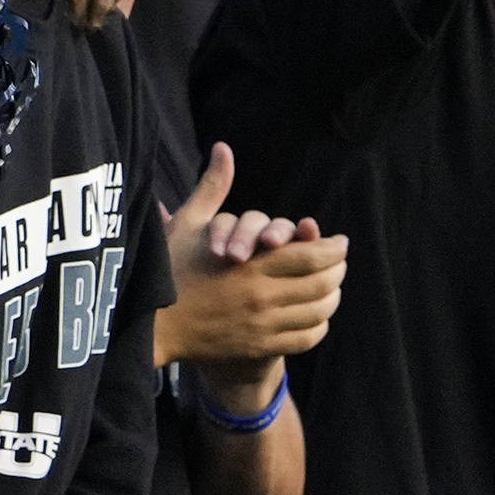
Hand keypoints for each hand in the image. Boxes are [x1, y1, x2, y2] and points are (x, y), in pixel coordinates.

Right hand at [151, 141, 344, 378]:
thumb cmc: (170, 269)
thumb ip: (213, 187)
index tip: (339, 240)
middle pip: (323, 283)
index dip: (333, 248)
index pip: (312, 256)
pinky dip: (319, 325)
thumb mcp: (188, 224)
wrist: (154, 325)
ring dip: (332, 296)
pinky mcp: (262, 346)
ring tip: (332, 285)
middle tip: (339, 261)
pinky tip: (316, 313)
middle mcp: (262, 297)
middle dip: (338, 269)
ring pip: (319, 311)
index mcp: (250, 265)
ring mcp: (264, 326)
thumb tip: (223, 148)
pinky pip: (307, 337)